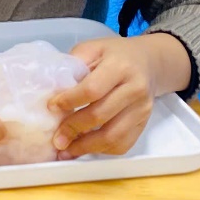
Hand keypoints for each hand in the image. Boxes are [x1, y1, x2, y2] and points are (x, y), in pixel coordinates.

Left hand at [49, 33, 190, 157]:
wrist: (148, 62)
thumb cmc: (114, 55)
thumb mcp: (92, 48)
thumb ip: (74, 66)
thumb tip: (51, 91)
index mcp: (119, 67)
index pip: (92, 90)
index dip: (69, 101)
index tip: (52, 108)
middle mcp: (134, 89)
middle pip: (101, 115)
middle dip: (74, 130)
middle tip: (56, 139)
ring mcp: (142, 108)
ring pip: (114, 136)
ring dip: (87, 147)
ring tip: (67, 151)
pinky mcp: (143, 123)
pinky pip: (123, 144)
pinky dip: (102, 150)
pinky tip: (85, 148)